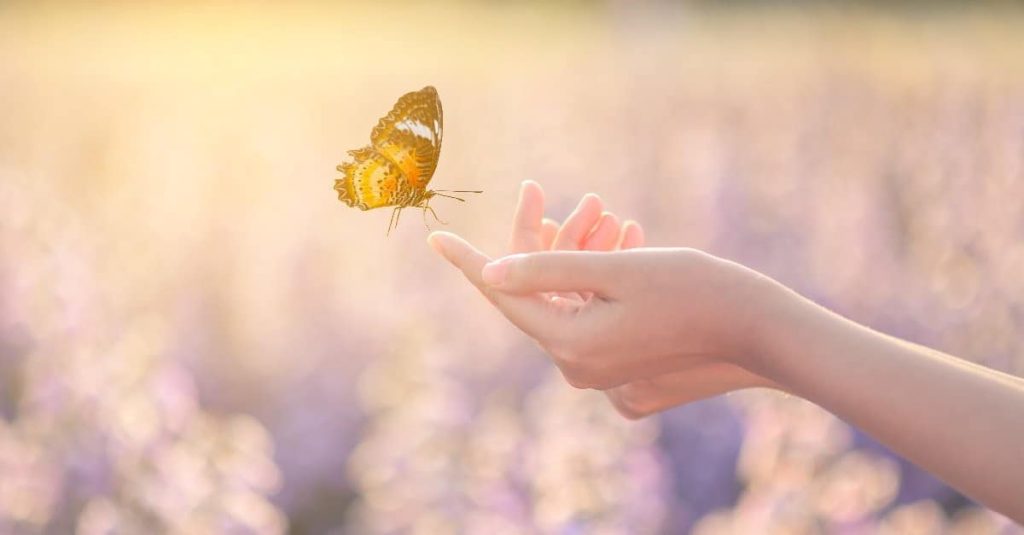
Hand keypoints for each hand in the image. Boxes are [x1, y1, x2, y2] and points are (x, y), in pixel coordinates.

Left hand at [429, 182, 780, 406]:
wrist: (757, 328)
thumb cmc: (692, 289)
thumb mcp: (615, 269)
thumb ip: (547, 268)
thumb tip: (489, 273)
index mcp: (571, 344)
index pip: (502, 296)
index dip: (468, 261)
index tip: (435, 237)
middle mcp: (578, 366)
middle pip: (535, 295)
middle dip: (541, 241)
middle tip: (538, 195)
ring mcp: (598, 370)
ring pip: (563, 299)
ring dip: (574, 254)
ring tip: (600, 210)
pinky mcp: (618, 364)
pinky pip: (587, 312)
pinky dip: (592, 276)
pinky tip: (615, 238)